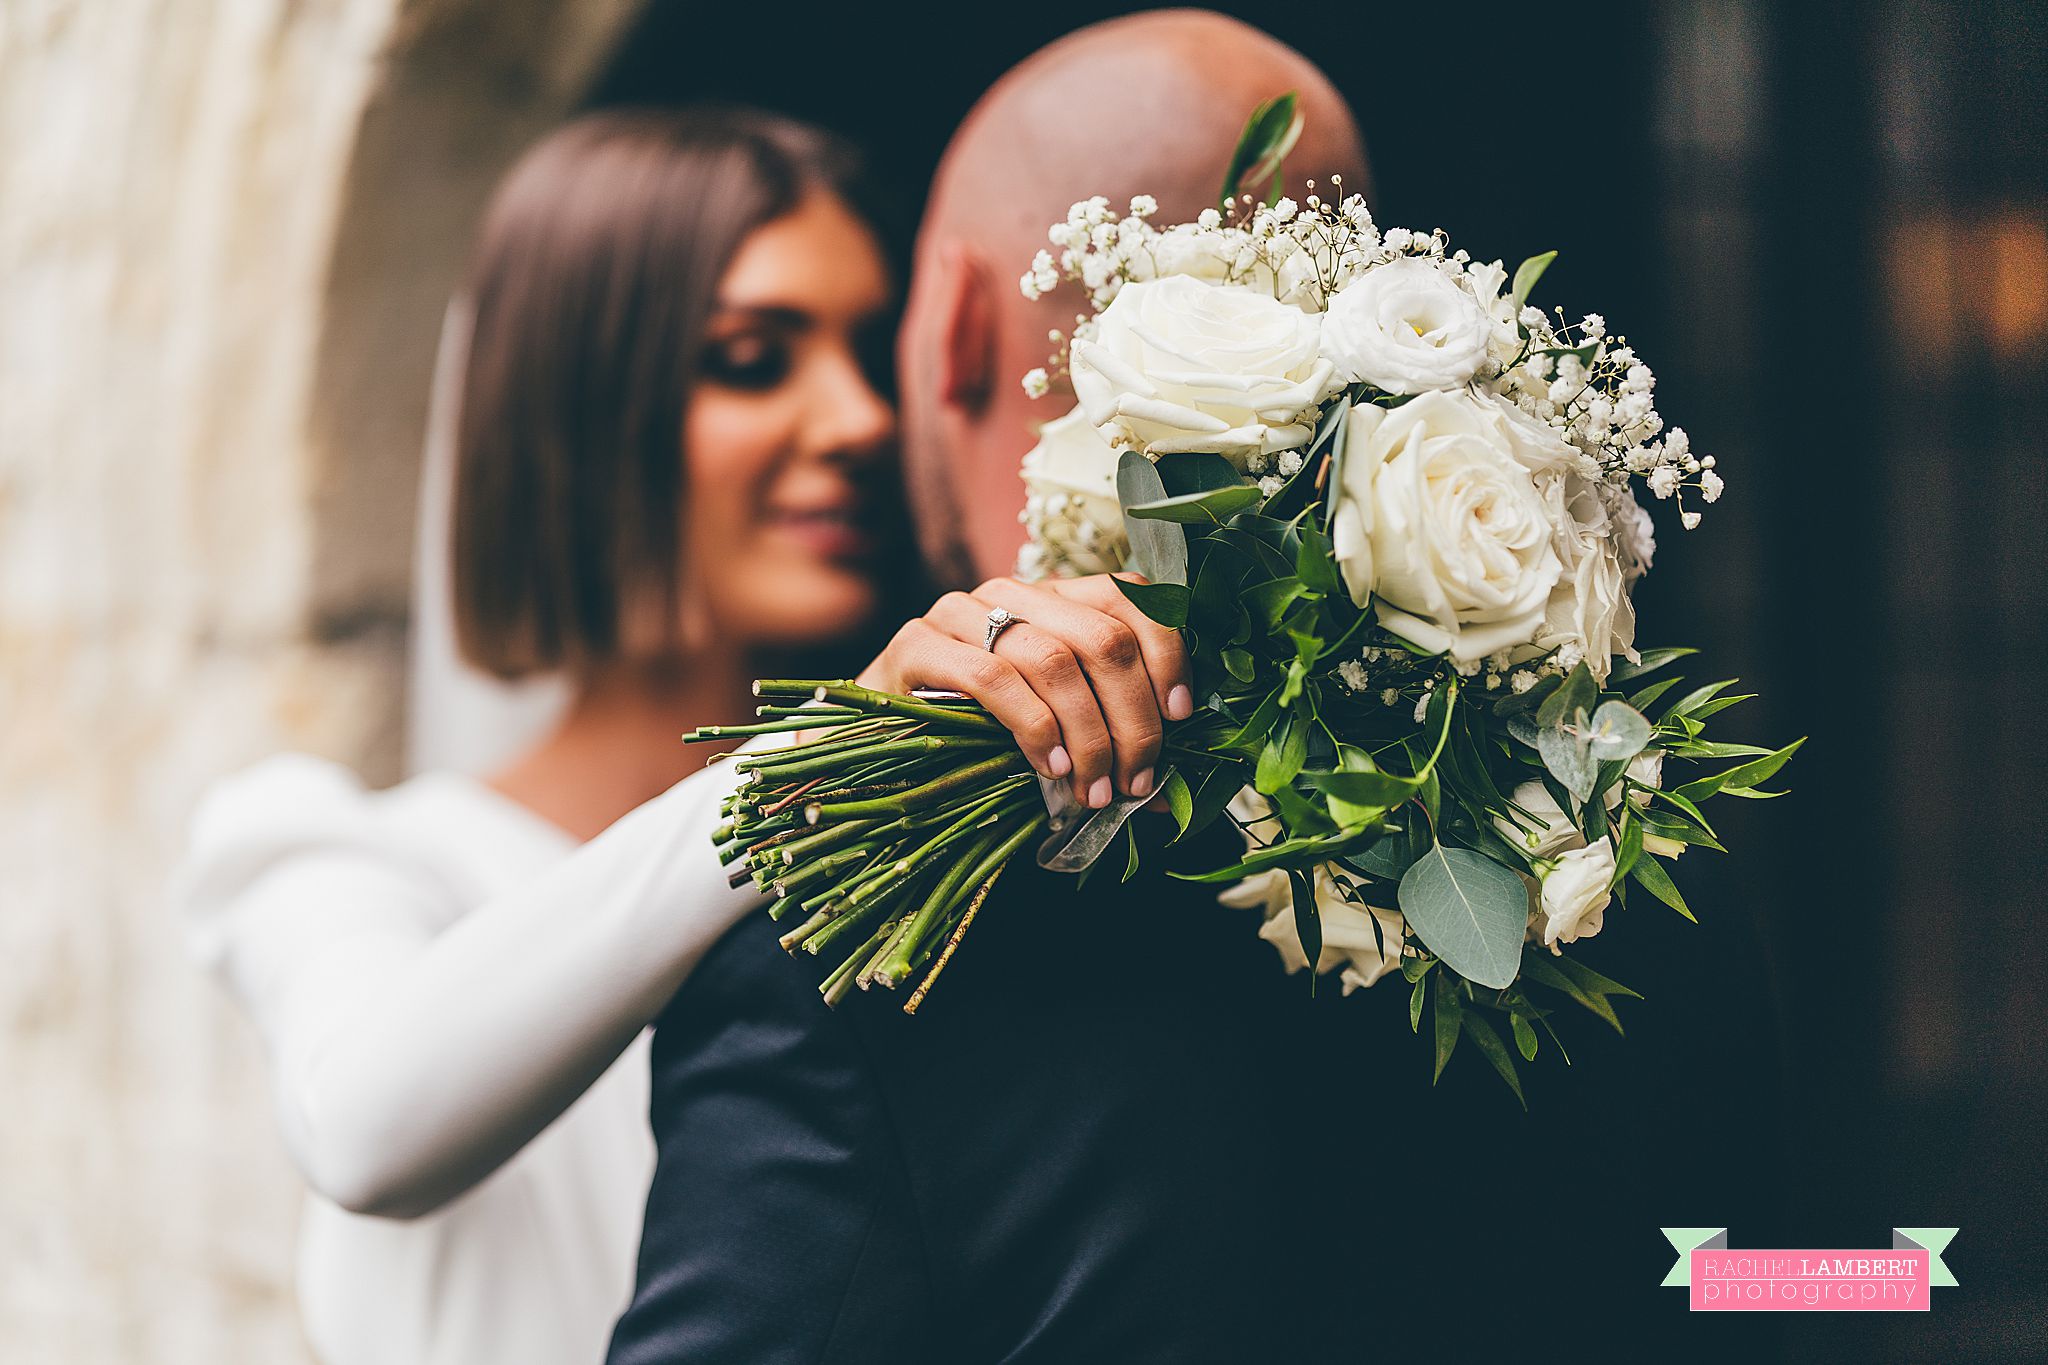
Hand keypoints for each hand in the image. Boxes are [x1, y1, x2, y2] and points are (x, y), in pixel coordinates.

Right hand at [858, 574, 1195, 808]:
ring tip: (1096, 789)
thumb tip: (1169, 793)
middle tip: (1138, 779)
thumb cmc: (974, 731)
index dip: (1167, 654)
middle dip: (1134, 718)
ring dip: (1088, 736)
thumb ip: (1105, 731)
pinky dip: (1034, 729)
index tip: (1181, 717)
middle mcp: (1013, 593)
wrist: (876, 735)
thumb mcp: (1051, 719)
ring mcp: (962, 611)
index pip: (1129, 597)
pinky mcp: (918, 644)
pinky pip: (993, 680)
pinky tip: (1050, 768)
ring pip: (1054, 661)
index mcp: (1054, 595)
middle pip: (1102, 638)